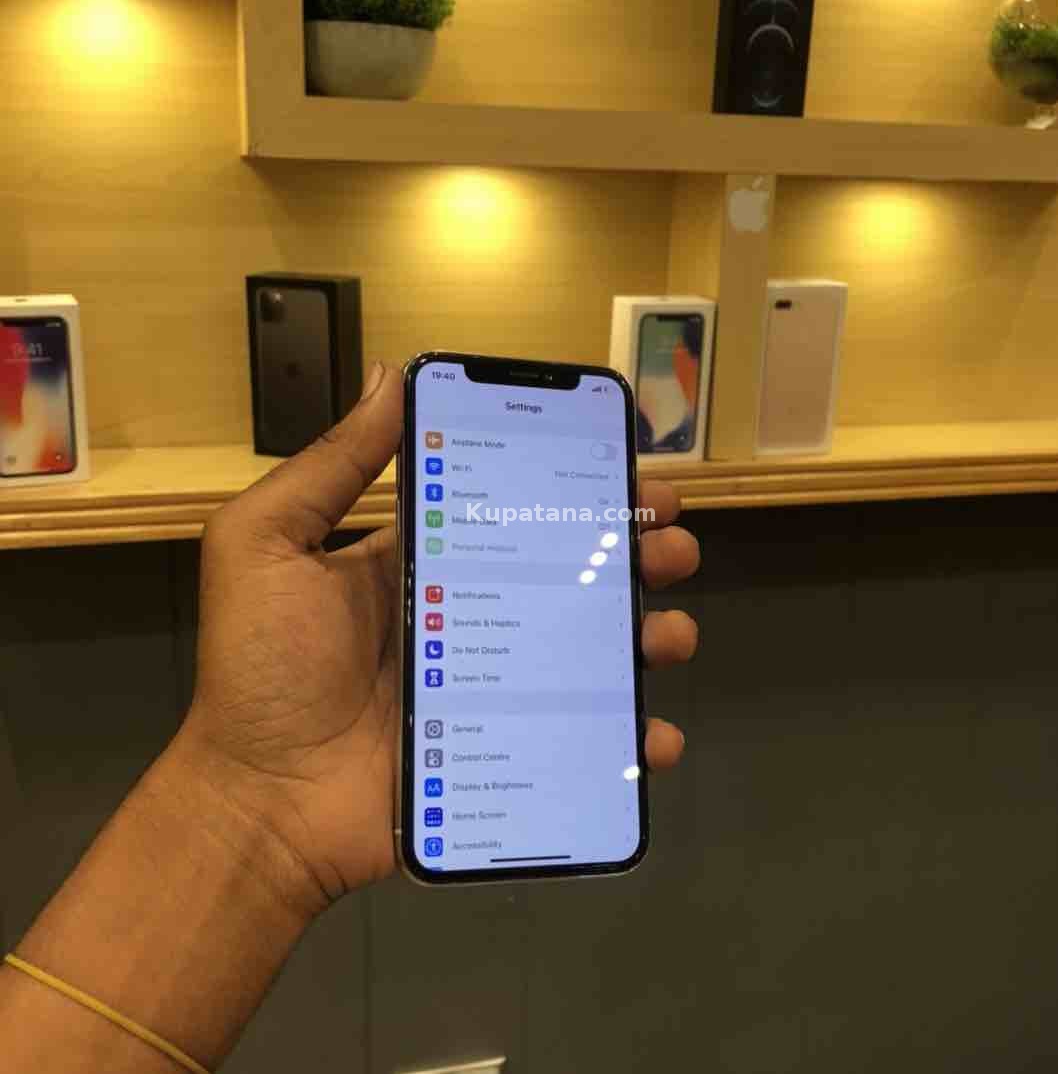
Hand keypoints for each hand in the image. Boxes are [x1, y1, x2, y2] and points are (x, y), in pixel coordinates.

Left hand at [177, 363, 700, 917]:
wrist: (262, 802)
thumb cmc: (265, 667)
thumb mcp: (269, 546)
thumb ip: (329, 467)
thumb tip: (390, 378)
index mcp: (425, 560)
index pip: (515, 509)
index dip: (573, 485)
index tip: (627, 466)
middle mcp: (473, 614)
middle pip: (572, 571)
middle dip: (634, 551)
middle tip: (670, 543)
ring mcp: (497, 685)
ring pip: (594, 649)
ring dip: (650, 633)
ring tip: (670, 634)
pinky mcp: (509, 749)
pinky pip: (586, 739)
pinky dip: (633, 735)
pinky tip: (654, 730)